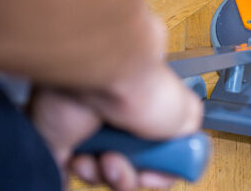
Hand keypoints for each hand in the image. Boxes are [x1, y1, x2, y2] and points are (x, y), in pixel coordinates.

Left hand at [31, 18, 202, 190]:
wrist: (99, 77)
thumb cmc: (141, 86)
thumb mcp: (186, 112)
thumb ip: (188, 130)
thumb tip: (186, 143)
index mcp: (146, 110)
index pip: (156, 147)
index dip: (160, 165)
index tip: (161, 169)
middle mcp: (119, 118)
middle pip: (133, 162)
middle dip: (136, 174)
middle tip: (137, 170)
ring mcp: (90, 129)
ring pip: (104, 170)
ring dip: (111, 174)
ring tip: (109, 160)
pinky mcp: (61, 139)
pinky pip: (74, 170)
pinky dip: (83, 172)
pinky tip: (87, 159)